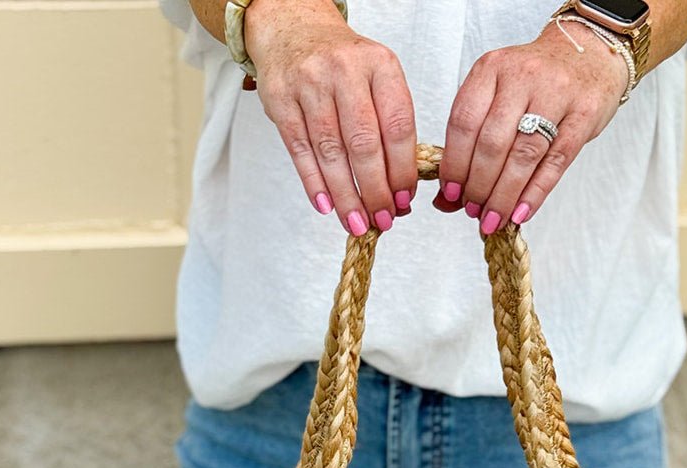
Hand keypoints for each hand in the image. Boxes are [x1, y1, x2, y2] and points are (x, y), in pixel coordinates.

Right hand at [245, 0, 417, 233]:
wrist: (293, 27)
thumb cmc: (341, 62)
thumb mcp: (376, 77)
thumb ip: (389, 124)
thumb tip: (399, 187)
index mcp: (379, 65)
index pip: (398, 127)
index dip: (403, 170)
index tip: (404, 199)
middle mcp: (344, 70)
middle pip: (364, 144)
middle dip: (375, 191)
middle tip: (382, 219)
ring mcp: (309, 83)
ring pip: (331, 153)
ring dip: (346, 196)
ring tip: (356, 222)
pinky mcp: (281, 98)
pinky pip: (300, 151)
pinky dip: (314, 183)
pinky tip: (326, 205)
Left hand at [434, 20, 628, 231]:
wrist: (587, 54)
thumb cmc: (534, 84)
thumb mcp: (497, 98)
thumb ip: (471, 143)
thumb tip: (445, 201)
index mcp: (491, 68)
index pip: (464, 122)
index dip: (454, 164)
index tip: (450, 194)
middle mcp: (522, 76)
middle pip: (492, 143)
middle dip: (478, 186)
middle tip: (472, 211)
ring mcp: (556, 93)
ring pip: (523, 155)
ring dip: (504, 195)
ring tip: (492, 219)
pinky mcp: (584, 114)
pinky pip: (556, 161)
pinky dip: (535, 193)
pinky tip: (520, 213)